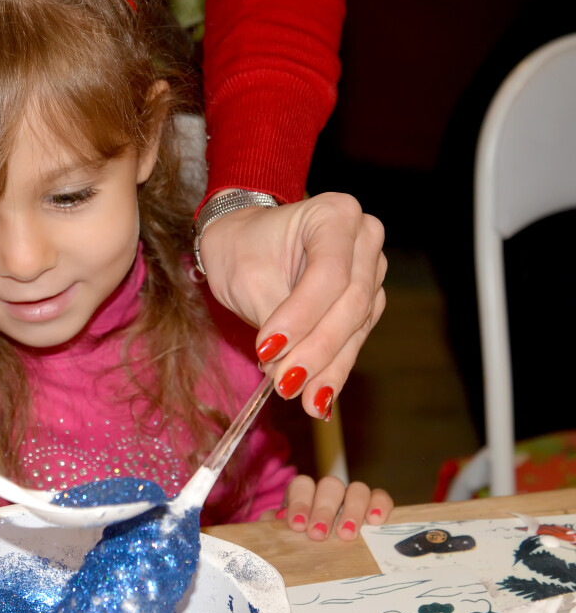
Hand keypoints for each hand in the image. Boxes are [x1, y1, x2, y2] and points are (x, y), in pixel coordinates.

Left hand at [198, 192, 386, 418]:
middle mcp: (363, 237)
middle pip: (350, 301)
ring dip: (328, 366)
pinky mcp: (366, 301)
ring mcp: (370, 270)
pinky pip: (353, 337)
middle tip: (286, 385)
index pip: (329, 274)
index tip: (269, 349)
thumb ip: (274, 319)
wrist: (242, 243)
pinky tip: (318, 397)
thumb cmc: (242, 249)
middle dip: (316, 349)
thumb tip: (289, 374)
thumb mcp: (248, 278)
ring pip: (356, 325)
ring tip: (303, 398)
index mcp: (334, 214)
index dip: (301, 316)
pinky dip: (333, 367)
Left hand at [264, 474, 391, 539]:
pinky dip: (379, 505)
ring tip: (347, 534)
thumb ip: (273, 529)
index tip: (298, 526)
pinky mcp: (375, 507)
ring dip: (352, 510)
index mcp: (303, 496)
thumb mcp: (283, 540)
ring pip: (357, 489)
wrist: (316, 560)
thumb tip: (271, 523)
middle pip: (329, 486)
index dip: (299, 503)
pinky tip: (375, 521)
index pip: (301, 486)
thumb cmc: (299, 548)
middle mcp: (328, 493)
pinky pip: (380, 497)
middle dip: (324, 510)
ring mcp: (353, 498)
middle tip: (319, 534)